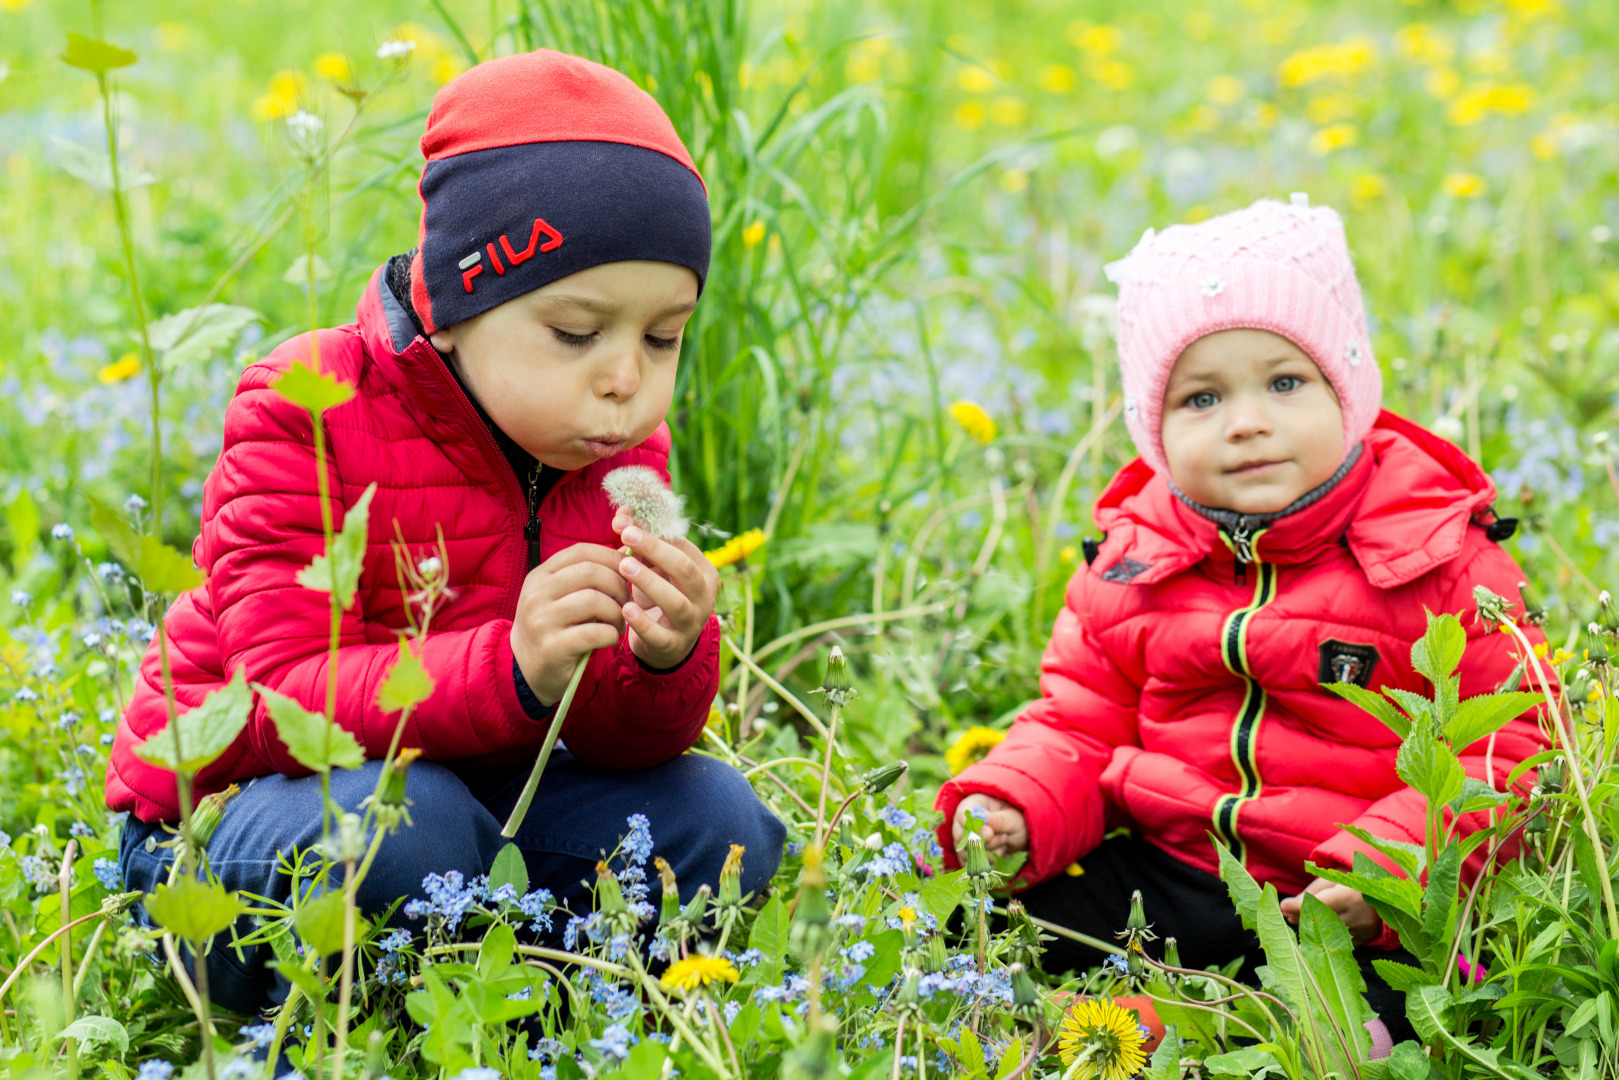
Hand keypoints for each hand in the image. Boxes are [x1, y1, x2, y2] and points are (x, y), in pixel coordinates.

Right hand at [511, 544, 630, 704]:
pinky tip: (610, 638)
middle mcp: (537, 594)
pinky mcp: (552, 647)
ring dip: (617, 612)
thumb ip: (584, 577)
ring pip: (594, 600)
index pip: (581, 551)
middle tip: (627, 602)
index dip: (611, 557)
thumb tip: (627, 555)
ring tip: (619, 623)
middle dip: (619, 585)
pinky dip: (611, 634)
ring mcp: (542, 620)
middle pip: (591, 572)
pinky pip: (594, 632)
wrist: (524, 669)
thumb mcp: (558, 596)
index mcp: (540, 576)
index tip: (628, 571)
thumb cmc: (553, 628)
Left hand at [612, 512, 720, 669]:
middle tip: (627, 535)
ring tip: (624, 566)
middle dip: (657, 550)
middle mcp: (704, 596)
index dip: (654, 530)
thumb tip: (621, 515)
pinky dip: (643, 622)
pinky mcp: (674, 646)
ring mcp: (691, 623)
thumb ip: (640, 541)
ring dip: (650, 582)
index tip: (625, 520)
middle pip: (685, 570)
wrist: (666, 644)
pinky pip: (660, 635)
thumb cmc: (659, 594)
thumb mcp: (653, 567)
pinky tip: (625, 608)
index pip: (682, 545)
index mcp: (703, 571)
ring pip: (677, 602)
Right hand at [952, 794, 1027, 856]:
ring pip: (967, 853)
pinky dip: (989, 862)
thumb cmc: (1017, 821)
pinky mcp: (968, 855)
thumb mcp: (1013, 818)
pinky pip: (972, 864)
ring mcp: (964, 839)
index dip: (973, 827)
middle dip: (985, 842)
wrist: (1022, 837)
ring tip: (1004, 841)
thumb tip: (981, 819)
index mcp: (973, 804)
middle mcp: (964, 822)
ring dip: (989, 852)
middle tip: (1004, 837)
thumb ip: (998, 820)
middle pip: (961, 837)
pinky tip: (1000, 852)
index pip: (962, 816)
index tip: (990, 833)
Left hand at [1279, 876, 1380, 944]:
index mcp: (1352, 895)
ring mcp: (1363, 929)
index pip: (1322, 903)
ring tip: (1294, 920)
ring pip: (1330, 933)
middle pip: (1323, 920)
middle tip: (1285, 914)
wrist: (1388, 893)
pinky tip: (1310, 933)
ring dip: (1309, 927)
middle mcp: (1359, 915)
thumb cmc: (1356, 880)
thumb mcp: (1335, 877)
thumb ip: (1313, 891)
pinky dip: (1324, 938)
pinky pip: (1340, 941)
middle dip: (1302, 917)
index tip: (1282, 905)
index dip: (1300, 906)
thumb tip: (1288, 906)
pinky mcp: (1365, 938)